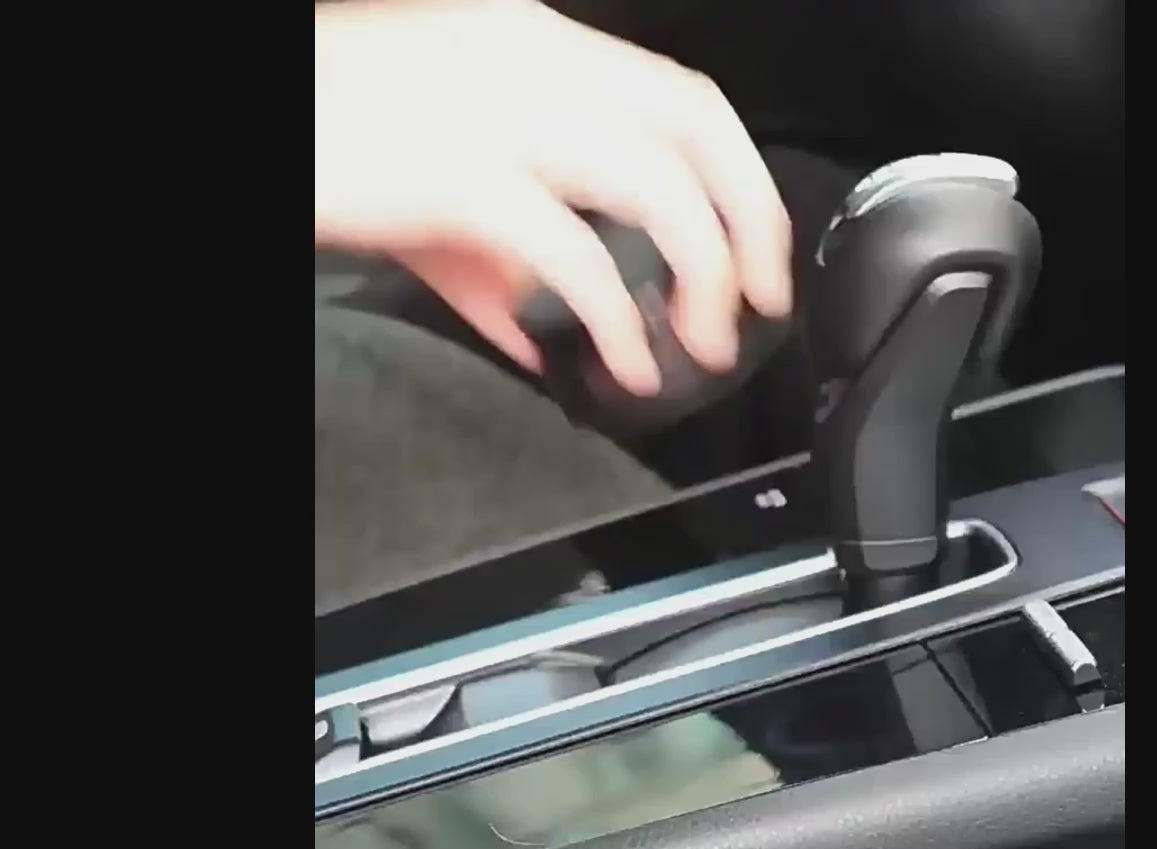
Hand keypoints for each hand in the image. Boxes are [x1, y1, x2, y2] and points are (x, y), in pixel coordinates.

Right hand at [315, 0, 792, 395]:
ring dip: (703, 276)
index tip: (759, 252)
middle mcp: (540, 63)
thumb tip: (549, 332)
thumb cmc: (339, 138)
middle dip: (750, 222)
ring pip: (659, 186)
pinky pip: (577, 256)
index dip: (743, 179)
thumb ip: (508, 255)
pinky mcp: (465, 178)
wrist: (268, 120)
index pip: (686, 98)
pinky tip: (626, 366)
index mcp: (544, 47)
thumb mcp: (442, 187)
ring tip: (705, 343)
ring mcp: (506, 116)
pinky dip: (618, 322)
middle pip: (696, 128)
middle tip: (761, 300)